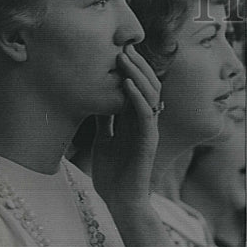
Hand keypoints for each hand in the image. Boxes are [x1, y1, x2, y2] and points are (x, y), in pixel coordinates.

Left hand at [91, 44, 161, 216]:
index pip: (138, 87)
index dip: (131, 68)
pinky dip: (137, 97)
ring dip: (137, 75)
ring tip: (124, 58)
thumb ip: (105, 120)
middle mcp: (146, 122)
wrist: (120, 199)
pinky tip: (127, 83)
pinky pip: (146, 114)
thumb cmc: (112, 173)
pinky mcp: (148, 141)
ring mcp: (149, 131)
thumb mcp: (103, 138)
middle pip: (148, 86)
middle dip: (137, 65)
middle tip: (122, 47)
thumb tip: (96, 97)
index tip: (117, 49)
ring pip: (150, 95)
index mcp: (135, 121)